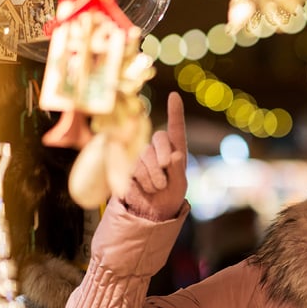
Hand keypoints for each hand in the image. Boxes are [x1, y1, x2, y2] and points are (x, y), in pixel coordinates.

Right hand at [122, 92, 187, 220]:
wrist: (151, 212)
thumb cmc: (170, 196)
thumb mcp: (180, 186)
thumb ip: (178, 170)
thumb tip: (175, 155)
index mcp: (175, 150)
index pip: (176, 129)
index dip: (175, 112)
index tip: (174, 96)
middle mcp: (157, 149)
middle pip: (159, 138)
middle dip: (163, 157)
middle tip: (165, 179)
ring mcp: (141, 156)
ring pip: (145, 155)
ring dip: (153, 176)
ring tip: (157, 188)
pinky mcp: (127, 166)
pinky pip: (133, 167)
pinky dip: (142, 181)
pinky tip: (145, 189)